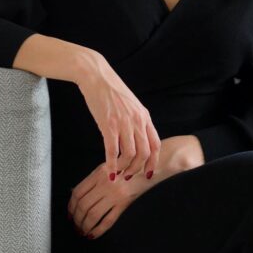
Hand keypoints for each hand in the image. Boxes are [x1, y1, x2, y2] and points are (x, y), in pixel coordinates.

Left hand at [68, 158, 154, 239]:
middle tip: (75, 226)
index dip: (70, 206)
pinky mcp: (124, 203)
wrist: (153, 166)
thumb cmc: (132, 166)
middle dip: (76, 219)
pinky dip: (98, 230)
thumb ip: (96, 179)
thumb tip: (78, 196)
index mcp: (100, 173)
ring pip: (92, 214)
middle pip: (83, 205)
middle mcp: (105, 183)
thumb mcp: (111, 167)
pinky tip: (93, 234)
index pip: (77, 192)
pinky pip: (107, 220)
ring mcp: (115, 194)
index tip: (70, 214)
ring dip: (84, 226)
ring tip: (82, 231)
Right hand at [77, 50, 161, 182]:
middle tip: (129, 176)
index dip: (153, 162)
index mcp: (144, 116)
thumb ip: (136, 121)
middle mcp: (137, 121)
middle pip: (145, 153)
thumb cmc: (112, 91)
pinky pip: (113, 151)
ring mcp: (124, 123)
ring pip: (130, 154)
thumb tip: (137, 140)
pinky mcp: (108, 124)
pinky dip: (111, 164)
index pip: (155, 144)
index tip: (148, 173)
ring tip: (118, 173)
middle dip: (138, 169)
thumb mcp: (131, 106)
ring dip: (125, 168)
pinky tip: (108, 171)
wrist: (97, 77)